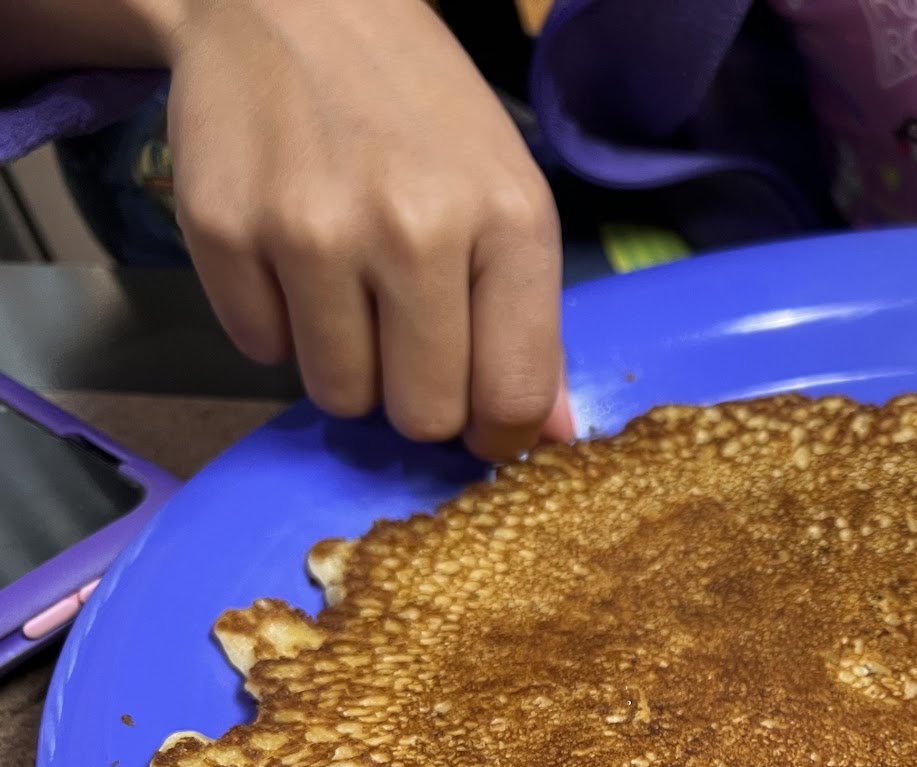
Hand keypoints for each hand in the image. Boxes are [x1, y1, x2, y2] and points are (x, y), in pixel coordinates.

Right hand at [162, 0, 571, 459]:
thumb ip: (533, 324)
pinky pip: (260, 349)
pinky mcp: (225, 230)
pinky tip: (292, 255)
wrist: (293, 3)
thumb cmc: (420, 112)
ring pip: (339, 394)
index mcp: (505, 222)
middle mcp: (413, 230)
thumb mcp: (507, 196)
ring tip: (351, 286)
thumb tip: (550, 434)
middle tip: (409, 339)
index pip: (511, 397)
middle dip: (418, 397)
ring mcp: (311, 231)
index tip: (482, 419)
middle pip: (422, 415)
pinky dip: (278, 321)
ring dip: (347, 363)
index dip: (497, 430)